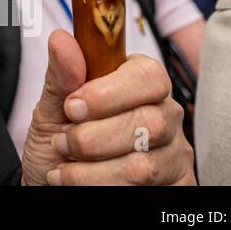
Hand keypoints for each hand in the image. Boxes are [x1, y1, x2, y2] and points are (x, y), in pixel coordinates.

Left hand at [21, 30, 194, 185]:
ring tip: (65, 165)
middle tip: (62, 142)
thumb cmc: (59, 142)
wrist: (54, 183)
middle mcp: (166, 116)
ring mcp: (175, 154)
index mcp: (140, 84)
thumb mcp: (52, 109)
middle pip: (149, 123)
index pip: (148, 76)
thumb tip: (60, 38)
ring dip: (91, 170)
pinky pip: (147, 191)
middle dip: (93, 138)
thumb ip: (61, 77)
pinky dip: (102, 189)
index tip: (72, 106)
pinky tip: (79, 185)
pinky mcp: (178, 187)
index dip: (109, 93)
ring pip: (144, 166)